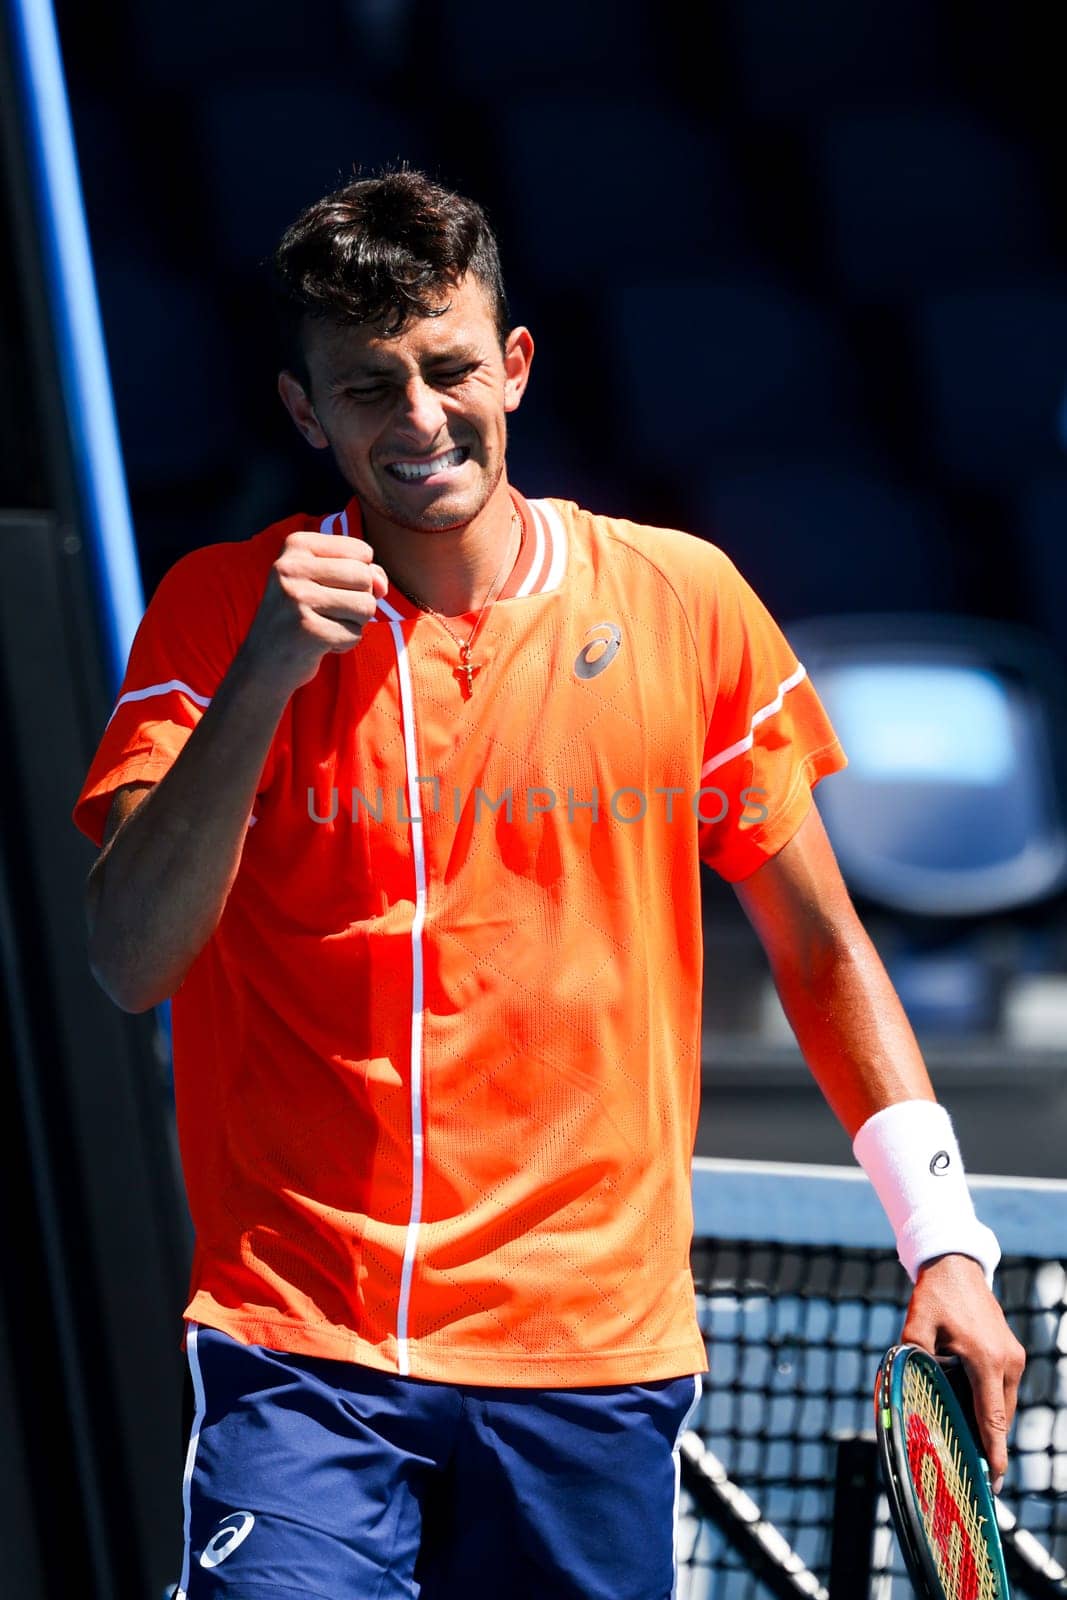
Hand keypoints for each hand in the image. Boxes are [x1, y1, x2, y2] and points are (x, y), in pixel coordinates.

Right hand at [241, 530, 388, 694]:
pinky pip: (355, 635)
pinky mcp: (307, 631)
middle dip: (359, 601)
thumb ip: (363, 572)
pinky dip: (344, 644)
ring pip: (366, 606)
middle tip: (328, 612)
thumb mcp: (327, 582)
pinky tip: (319, 643)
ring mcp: (297, 599)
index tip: (327, 589)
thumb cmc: (302, 615)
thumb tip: (382, 585)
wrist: (264, 662)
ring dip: (353, 623)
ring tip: (324, 626)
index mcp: (296, 545)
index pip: (362, 551)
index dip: (358, 577)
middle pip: (365, 578)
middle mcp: (291, 567)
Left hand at [900, 1253, 1025, 1492]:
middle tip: (975, 1471)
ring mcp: (1012, 1356)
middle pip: (1001, 1417)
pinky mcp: (1010, 1351)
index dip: (994, 1452)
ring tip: (971, 1446)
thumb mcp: (916, 1327)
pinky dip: (991, 1403)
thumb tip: (903, 1390)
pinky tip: (972, 1412)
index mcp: (986, 1360)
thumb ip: (912, 1359)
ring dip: (990, 1423)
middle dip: (990, 1444)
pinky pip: (1003, 1388)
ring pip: (1003, 1403)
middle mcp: (1006, 1361)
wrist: (956, 1266)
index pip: (993, 1418)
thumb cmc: (935, 1296)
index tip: (995, 1479)